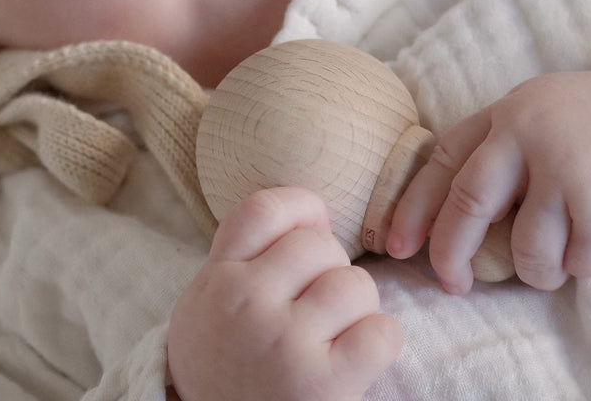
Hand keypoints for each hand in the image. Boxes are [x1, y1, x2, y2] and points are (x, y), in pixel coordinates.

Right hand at [168, 187, 401, 400]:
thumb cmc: (222, 360)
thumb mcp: (209, 298)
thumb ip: (247, 254)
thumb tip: (316, 214)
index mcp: (219, 278)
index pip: (264, 210)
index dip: (299, 208)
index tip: (309, 227)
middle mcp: (248, 304)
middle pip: (319, 244)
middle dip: (330, 266)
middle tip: (316, 301)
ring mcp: (286, 343)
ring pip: (355, 284)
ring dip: (356, 305)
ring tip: (335, 330)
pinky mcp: (324, 385)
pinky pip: (381, 333)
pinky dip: (380, 340)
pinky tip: (358, 353)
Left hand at [386, 66, 590, 293]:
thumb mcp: (543, 115)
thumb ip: (501, 151)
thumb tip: (447, 219)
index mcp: (508, 112)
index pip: (444, 160)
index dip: (413, 207)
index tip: (396, 245)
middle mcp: (529, 134)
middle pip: (467, 205)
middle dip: (451, 253)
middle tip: (452, 282)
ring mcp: (567, 169)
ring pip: (527, 252)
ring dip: (541, 268)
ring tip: (567, 245)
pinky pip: (578, 266)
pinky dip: (588, 265)